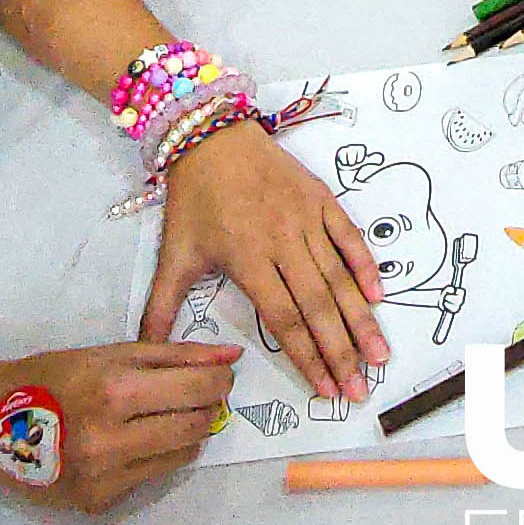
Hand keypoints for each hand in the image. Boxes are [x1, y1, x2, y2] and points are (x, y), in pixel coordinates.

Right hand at [0, 338, 241, 510]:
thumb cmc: (49, 377)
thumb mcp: (109, 353)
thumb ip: (175, 356)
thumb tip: (232, 357)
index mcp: (113, 392)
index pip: (197, 390)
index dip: (220, 380)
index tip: (222, 374)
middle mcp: (111, 440)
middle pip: (196, 426)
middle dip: (209, 406)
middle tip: (202, 394)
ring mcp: (104, 478)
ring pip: (181, 456)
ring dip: (187, 433)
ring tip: (168, 415)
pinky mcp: (98, 502)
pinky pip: (152, 477)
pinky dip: (155, 455)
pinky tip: (133, 441)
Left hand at [144, 122, 390, 404]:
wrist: (210, 133)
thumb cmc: (193, 198)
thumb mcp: (174, 254)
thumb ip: (161, 308)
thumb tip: (143, 351)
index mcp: (246, 259)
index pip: (283, 319)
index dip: (306, 357)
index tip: (324, 391)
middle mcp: (281, 242)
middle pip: (318, 307)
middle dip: (341, 352)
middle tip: (360, 389)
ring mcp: (306, 219)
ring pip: (339, 277)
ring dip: (361, 318)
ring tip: (380, 355)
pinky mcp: (321, 198)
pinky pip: (349, 237)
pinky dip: (365, 266)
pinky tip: (378, 297)